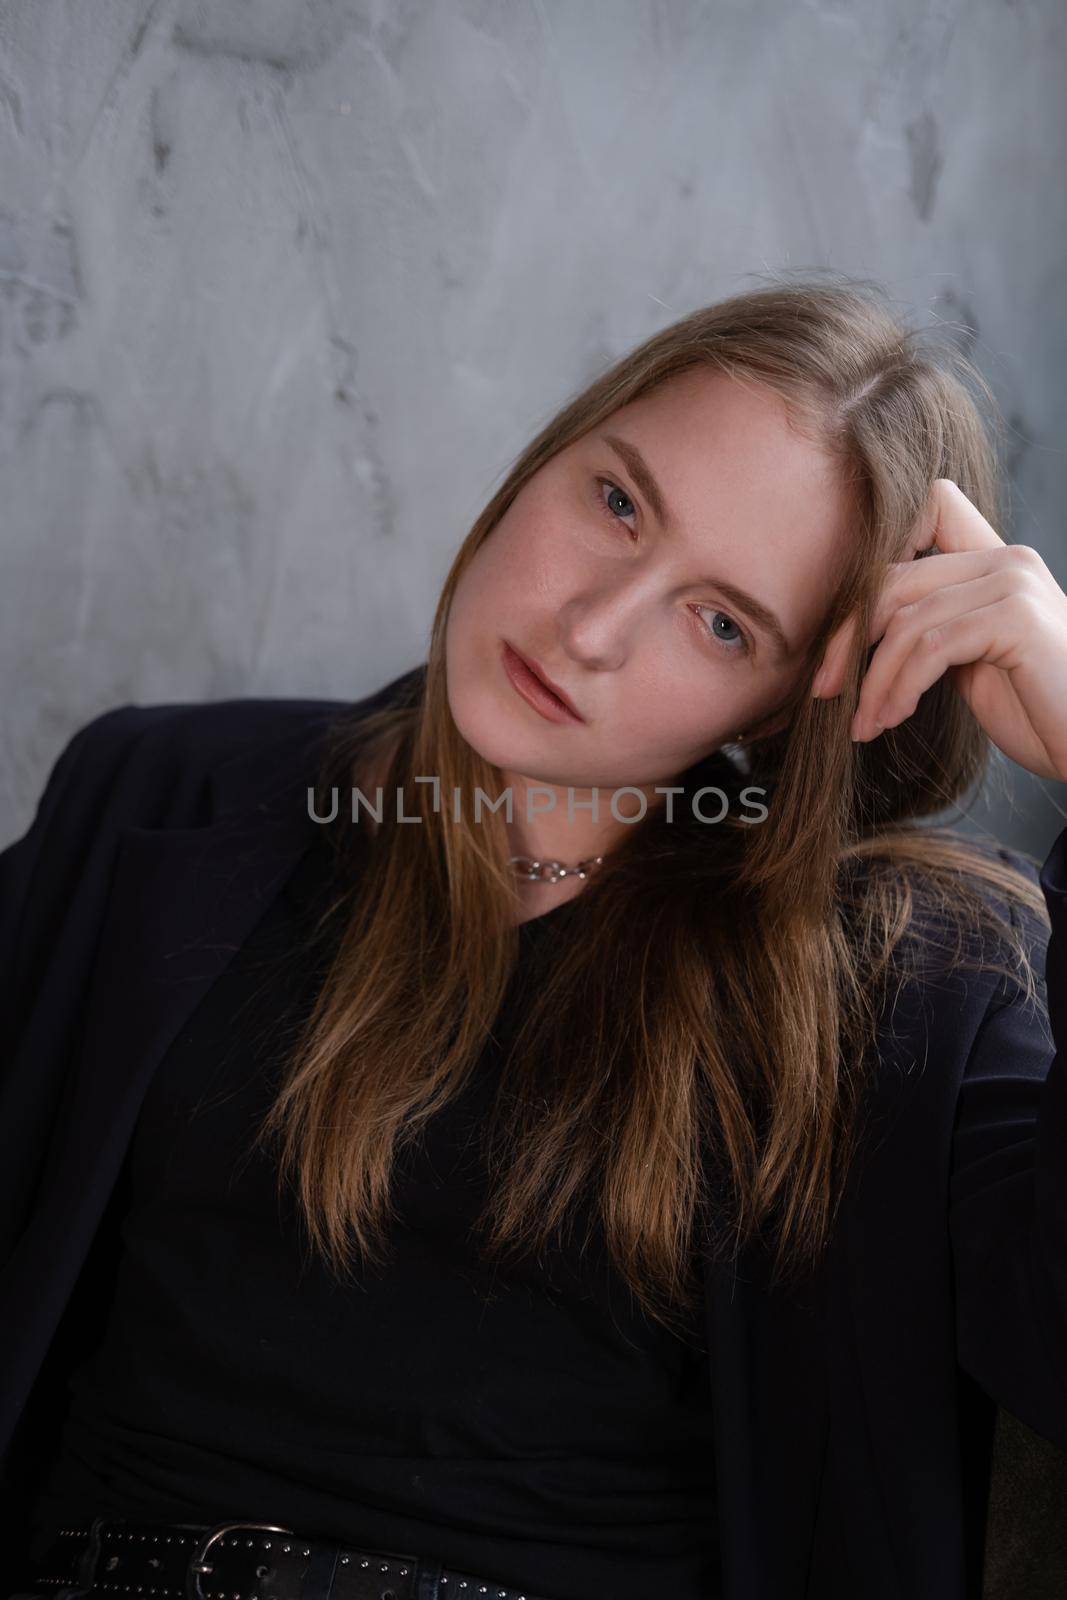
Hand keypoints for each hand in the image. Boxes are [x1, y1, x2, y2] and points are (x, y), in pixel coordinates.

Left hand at [809, 479, 1066, 781]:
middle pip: (893, 577)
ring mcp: (1014, 584)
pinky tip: (892, 719)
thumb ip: (934, 633)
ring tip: (864, 724)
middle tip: (825, 690)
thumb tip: (859, 640)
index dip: (880, 547)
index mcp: (994, 562)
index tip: (852, 618)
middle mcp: (1006, 559)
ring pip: (906, 621)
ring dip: (874, 680)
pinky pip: (931, 648)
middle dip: (848, 639)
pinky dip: (900, 688)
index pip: (929, 506)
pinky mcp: (1018, 620)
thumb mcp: (975, 664)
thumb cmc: (1040, 711)